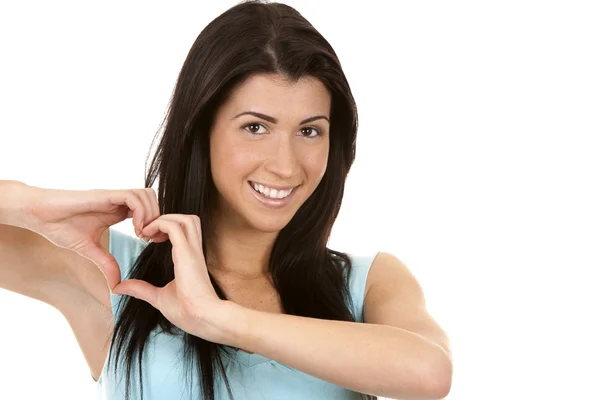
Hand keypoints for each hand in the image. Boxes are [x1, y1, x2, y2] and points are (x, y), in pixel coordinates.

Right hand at [25, 186, 159, 288]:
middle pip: (153, 200)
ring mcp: (113, 197)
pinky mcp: (105, 195)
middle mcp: (119, 201)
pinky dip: (140, 212)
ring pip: (147, 195)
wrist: (39, 214)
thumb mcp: (89, 250)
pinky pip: (133, 196)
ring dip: (150, 215)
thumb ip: (105, 263)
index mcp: (118, 211)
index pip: (148, 210)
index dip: (156, 224)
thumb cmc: (60, 226)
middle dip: (158, 219)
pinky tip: (135, 228)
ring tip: (142, 234)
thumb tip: (116, 286)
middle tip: (150, 238)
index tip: (152, 242)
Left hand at [112, 214, 235, 343]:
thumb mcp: (159, 297)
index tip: (148, 239)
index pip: (185, 230)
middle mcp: (193, 251)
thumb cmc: (187, 311)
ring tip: (148, 232)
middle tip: (148, 232)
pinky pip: (173, 226)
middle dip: (167, 218)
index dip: (166, 228)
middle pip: (188, 219)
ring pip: (184, 218)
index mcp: (190, 259)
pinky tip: (147, 236)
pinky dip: (159, 224)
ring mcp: (192, 250)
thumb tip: (120, 287)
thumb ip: (141, 289)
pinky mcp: (186, 253)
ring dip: (165, 218)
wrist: (202, 318)